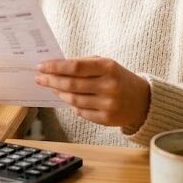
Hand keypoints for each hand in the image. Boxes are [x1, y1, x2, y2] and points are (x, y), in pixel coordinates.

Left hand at [35, 57, 150, 130]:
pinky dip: (71, 105)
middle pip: (71, 85)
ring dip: (59, 93)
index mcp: (108, 67)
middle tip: (39, 78)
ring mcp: (108, 105)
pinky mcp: (107, 120)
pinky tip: (67, 99)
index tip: (41, 66)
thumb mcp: (105, 63)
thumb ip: (82, 63)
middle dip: (51, 81)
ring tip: (52, 88)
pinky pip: (81, 112)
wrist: (143, 100)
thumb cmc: (118, 77)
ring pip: (73, 100)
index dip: (55, 67)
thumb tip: (55, 67)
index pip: (75, 67)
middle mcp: (109, 86)